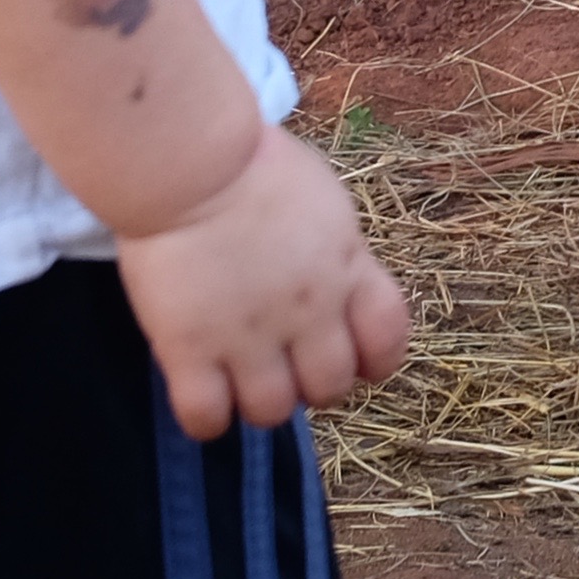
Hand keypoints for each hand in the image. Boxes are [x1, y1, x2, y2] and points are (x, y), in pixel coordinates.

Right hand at [114, 122, 413, 439]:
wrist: (191, 160)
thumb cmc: (254, 163)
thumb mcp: (325, 203)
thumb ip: (339, 252)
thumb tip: (338, 278)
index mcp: (348, 270)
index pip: (388, 341)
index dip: (371, 359)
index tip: (347, 352)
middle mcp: (310, 312)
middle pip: (329, 388)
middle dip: (310, 383)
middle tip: (282, 360)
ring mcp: (250, 336)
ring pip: (271, 412)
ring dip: (258, 401)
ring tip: (238, 375)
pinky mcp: (190, 349)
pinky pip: (206, 418)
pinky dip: (206, 417)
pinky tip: (200, 389)